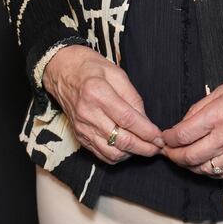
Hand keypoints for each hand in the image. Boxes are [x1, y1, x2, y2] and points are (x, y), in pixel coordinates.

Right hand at [43, 45, 164, 165]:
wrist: (62, 71)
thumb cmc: (90, 68)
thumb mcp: (116, 73)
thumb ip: (133, 97)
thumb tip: (146, 121)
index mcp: (98, 94)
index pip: (127, 120)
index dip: (147, 132)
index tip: (160, 137)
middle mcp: (88, 114)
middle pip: (121, 140)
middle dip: (144, 148)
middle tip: (158, 147)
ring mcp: (82, 128)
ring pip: (112, 152)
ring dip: (132, 154)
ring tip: (144, 147)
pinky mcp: (79, 136)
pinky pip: (101, 154)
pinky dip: (117, 155)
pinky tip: (128, 148)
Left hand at [160, 64, 222, 178]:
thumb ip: (201, 108)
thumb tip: (184, 124)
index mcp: (220, 114)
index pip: (183, 135)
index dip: (169, 138)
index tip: (165, 137)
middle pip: (190, 156)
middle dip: (174, 156)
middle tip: (168, 152)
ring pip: (205, 169)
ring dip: (190, 166)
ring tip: (184, 159)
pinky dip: (210, 172)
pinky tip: (205, 164)